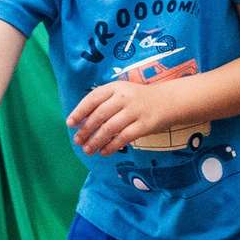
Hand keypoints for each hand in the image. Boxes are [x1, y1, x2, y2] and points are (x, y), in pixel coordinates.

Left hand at [66, 79, 197, 156]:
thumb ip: (104, 103)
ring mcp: (135, 111)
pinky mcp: (144, 125)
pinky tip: (104, 152)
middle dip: (86, 130)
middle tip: (77, 141)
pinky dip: (111, 146)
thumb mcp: (121, 93)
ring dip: (96, 141)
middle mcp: (124, 97)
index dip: (80, 112)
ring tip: (88, 150)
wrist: (168, 101)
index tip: (70, 124)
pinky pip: (123, 137)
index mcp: (115, 87)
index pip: (92, 99)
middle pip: (99, 115)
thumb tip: (82, 121)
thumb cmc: (139, 99)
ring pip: (109, 128)